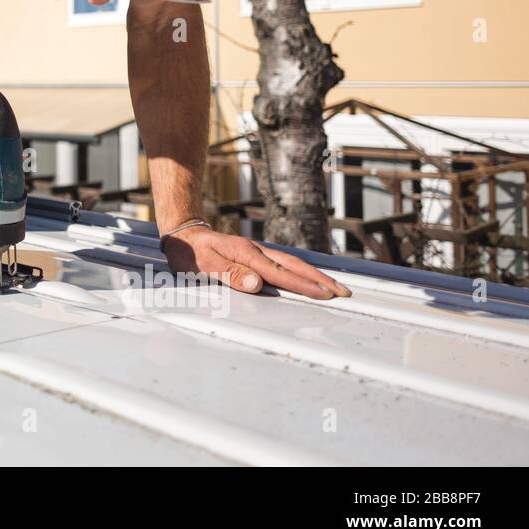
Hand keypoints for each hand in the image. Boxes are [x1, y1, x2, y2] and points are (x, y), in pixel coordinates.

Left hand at [163, 226, 351, 300]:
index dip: (304, 285)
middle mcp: (256, 251)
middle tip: (344, 292)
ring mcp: (257, 251)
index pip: (280, 273)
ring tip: (335, 287)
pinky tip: (310, 278)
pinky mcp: (256, 254)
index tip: (326, 294)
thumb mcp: (203, 266)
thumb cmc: (190, 254)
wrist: (184, 234)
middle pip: (294, 266)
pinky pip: (284, 263)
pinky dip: (301, 271)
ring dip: (314, 275)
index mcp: (245, 254)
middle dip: (320, 280)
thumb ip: (230, 275)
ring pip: (292, 263)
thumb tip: (258, 284)